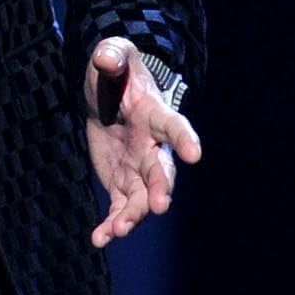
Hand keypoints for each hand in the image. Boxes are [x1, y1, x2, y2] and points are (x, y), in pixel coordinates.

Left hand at [84, 36, 201, 248]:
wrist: (106, 93)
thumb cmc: (115, 71)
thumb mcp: (112, 56)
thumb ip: (112, 56)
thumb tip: (106, 58)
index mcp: (155, 114)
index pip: (173, 126)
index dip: (184, 139)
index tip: (194, 153)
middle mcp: (152, 146)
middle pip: (161, 170)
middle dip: (161, 188)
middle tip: (159, 205)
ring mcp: (138, 167)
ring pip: (142, 196)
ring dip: (133, 214)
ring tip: (119, 229)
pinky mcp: (121, 182)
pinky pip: (119, 207)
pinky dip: (112, 224)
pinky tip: (100, 239)